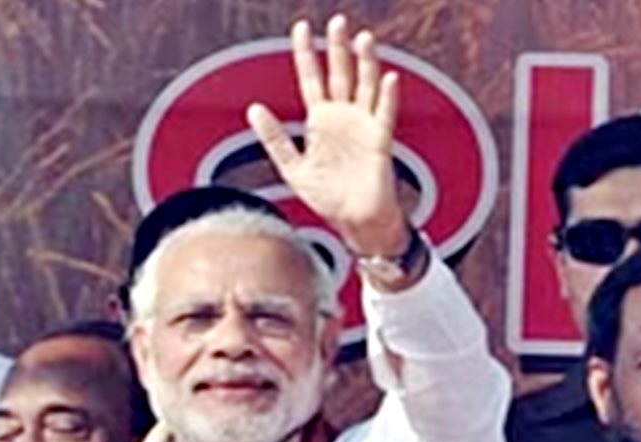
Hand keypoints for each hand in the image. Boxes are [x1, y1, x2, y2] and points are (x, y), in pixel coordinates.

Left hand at [246, 15, 406, 257]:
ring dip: (366, 63)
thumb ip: (274, 138)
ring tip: (362, 38)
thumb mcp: (292, 167)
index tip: (301, 27)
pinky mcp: (380, 141)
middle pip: (341, 74)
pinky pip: (385, 115)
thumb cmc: (326, 196)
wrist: (354, 221)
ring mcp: (364, 125)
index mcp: (320, 120)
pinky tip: (388, 78)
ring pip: (366, 86)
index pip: (312, 78)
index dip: (306, 53)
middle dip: (338, 48)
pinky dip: (387, 97)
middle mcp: (344, 116)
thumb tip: (253, 108)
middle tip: (337, 20)